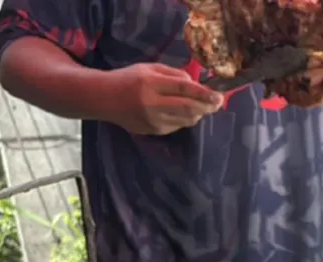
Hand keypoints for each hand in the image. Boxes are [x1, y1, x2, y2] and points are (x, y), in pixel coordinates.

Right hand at [102, 64, 222, 135]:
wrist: (104, 98)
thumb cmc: (128, 79)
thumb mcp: (149, 68)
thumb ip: (174, 74)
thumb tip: (196, 84)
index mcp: (150, 84)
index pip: (184, 89)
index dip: (204, 93)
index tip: (219, 95)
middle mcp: (152, 104)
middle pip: (189, 108)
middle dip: (207, 107)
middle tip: (217, 103)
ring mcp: (153, 121)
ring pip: (186, 120)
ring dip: (198, 114)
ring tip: (200, 106)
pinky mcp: (153, 131)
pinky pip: (177, 126)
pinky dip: (184, 119)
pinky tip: (180, 112)